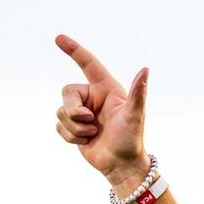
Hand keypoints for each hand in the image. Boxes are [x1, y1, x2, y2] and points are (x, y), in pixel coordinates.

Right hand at [54, 35, 150, 188]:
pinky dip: (71, 137)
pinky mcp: (73, 127)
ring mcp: (82, 112)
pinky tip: (86, 141)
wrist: (121, 165)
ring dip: (76, 128)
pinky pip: (59, 126)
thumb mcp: (134, 116)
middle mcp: (92, 97)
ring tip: (93, 134)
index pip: (87, 63)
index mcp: (106, 88)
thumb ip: (138, 92)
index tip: (58, 38)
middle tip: (91, 123)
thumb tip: (145, 70)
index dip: (73, 50)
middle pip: (67, 91)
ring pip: (61, 111)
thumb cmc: (131, 140)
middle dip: (75, 111)